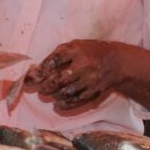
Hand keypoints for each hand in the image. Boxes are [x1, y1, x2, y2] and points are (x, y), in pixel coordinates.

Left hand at [30, 39, 149, 112]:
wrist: (116, 62)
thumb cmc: (89, 52)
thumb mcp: (74, 45)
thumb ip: (56, 54)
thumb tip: (36, 71)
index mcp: (76, 50)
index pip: (54, 61)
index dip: (41, 71)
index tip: (34, 77)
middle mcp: (84, 64)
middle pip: (58, 79)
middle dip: (45, 86)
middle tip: (39, 88)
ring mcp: (90, 79)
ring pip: (66, 92)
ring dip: (54, 95)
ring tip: (48, 94)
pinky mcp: (95, 90)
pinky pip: (77, 100)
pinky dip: (65, 104)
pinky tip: (58, 104)